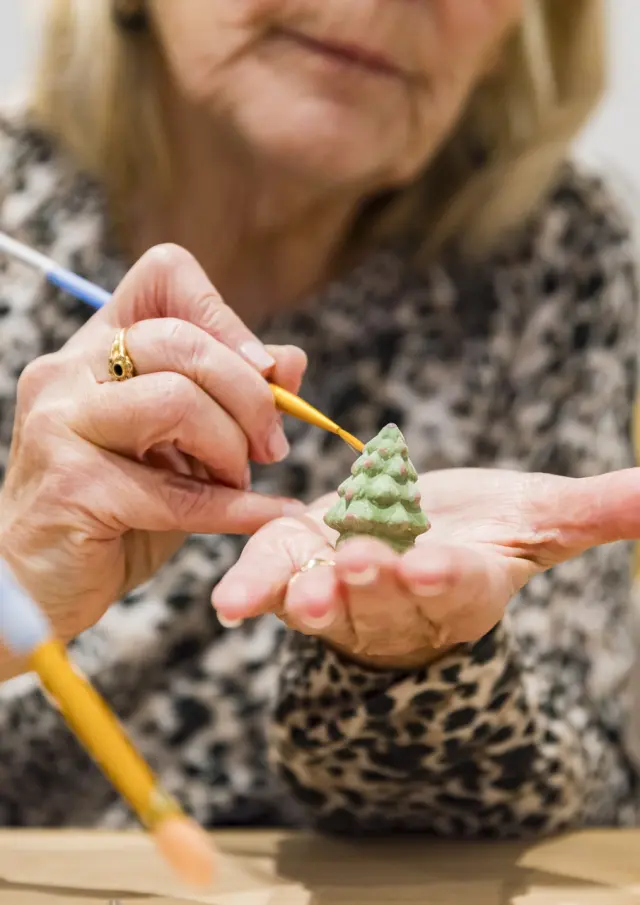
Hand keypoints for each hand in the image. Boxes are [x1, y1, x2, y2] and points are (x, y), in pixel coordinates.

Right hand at [0, 244, 304, 676]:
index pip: (165, 276)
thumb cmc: (114, 510)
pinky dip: (235, 507)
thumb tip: (291, 360)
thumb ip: (230, 399)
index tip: (261, 371)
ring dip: (231, 449)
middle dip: (249, 395)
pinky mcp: (71, 485)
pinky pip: (174, 489)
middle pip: (182, 340)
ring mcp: (61, 423)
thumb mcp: (180, 446)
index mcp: (97, 348)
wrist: (37, 583)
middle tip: (269, 446)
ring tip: (239, 481)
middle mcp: (69, 371)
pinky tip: (268, 514)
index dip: (225, 315)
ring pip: (177, 401)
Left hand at [213, 467, 639, 668]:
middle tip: (363, 563)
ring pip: (328, 600)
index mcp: (460, 584)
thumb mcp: (534, 519)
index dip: (447, 576)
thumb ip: (594, 511)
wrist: (404, 546)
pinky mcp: (295, 571)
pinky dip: (252, 589)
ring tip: (299, 593)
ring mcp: (342, 592)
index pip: (458, 585)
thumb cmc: (473, 534)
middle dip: (376, 583)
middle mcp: (398, 600)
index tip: (437, 566)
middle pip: (388, 597)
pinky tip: (229, 604)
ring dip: (314, 596)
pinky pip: (273, 582)